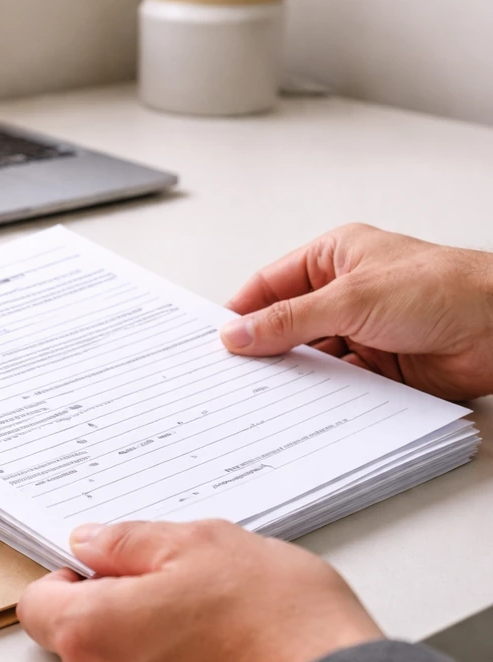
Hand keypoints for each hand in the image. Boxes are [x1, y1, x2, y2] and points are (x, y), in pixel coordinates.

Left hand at [16, 521, 382, 661]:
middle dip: (110, 597)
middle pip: (75, 632)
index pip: (36, 602)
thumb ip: (127, 541)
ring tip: (205, 602)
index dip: (65, 573)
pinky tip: (218, 634)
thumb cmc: (274, 623)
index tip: (102, 559)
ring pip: (115, 657)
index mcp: (90, 632)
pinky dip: (170, 657)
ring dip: (145, 626)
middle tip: (167, 572)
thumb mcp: (196, 543)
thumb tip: (92, 542)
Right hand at [220, 223, 492, 399]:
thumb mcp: (351, 298)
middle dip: (263, 347)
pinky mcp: (376, 365)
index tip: (216, 340)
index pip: (270, 285)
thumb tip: (238, 333)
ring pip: (309, 357)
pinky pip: (335, 382)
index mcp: (334, 257)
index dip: (241, 311)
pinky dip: (321, 394)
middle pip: (286, 324)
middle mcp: (344, 293)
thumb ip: (288, 319)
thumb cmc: (446, 288)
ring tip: (265, 392)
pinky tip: (304, 404)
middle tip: (233, 372)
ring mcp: (360, 330)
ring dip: (294, 374)